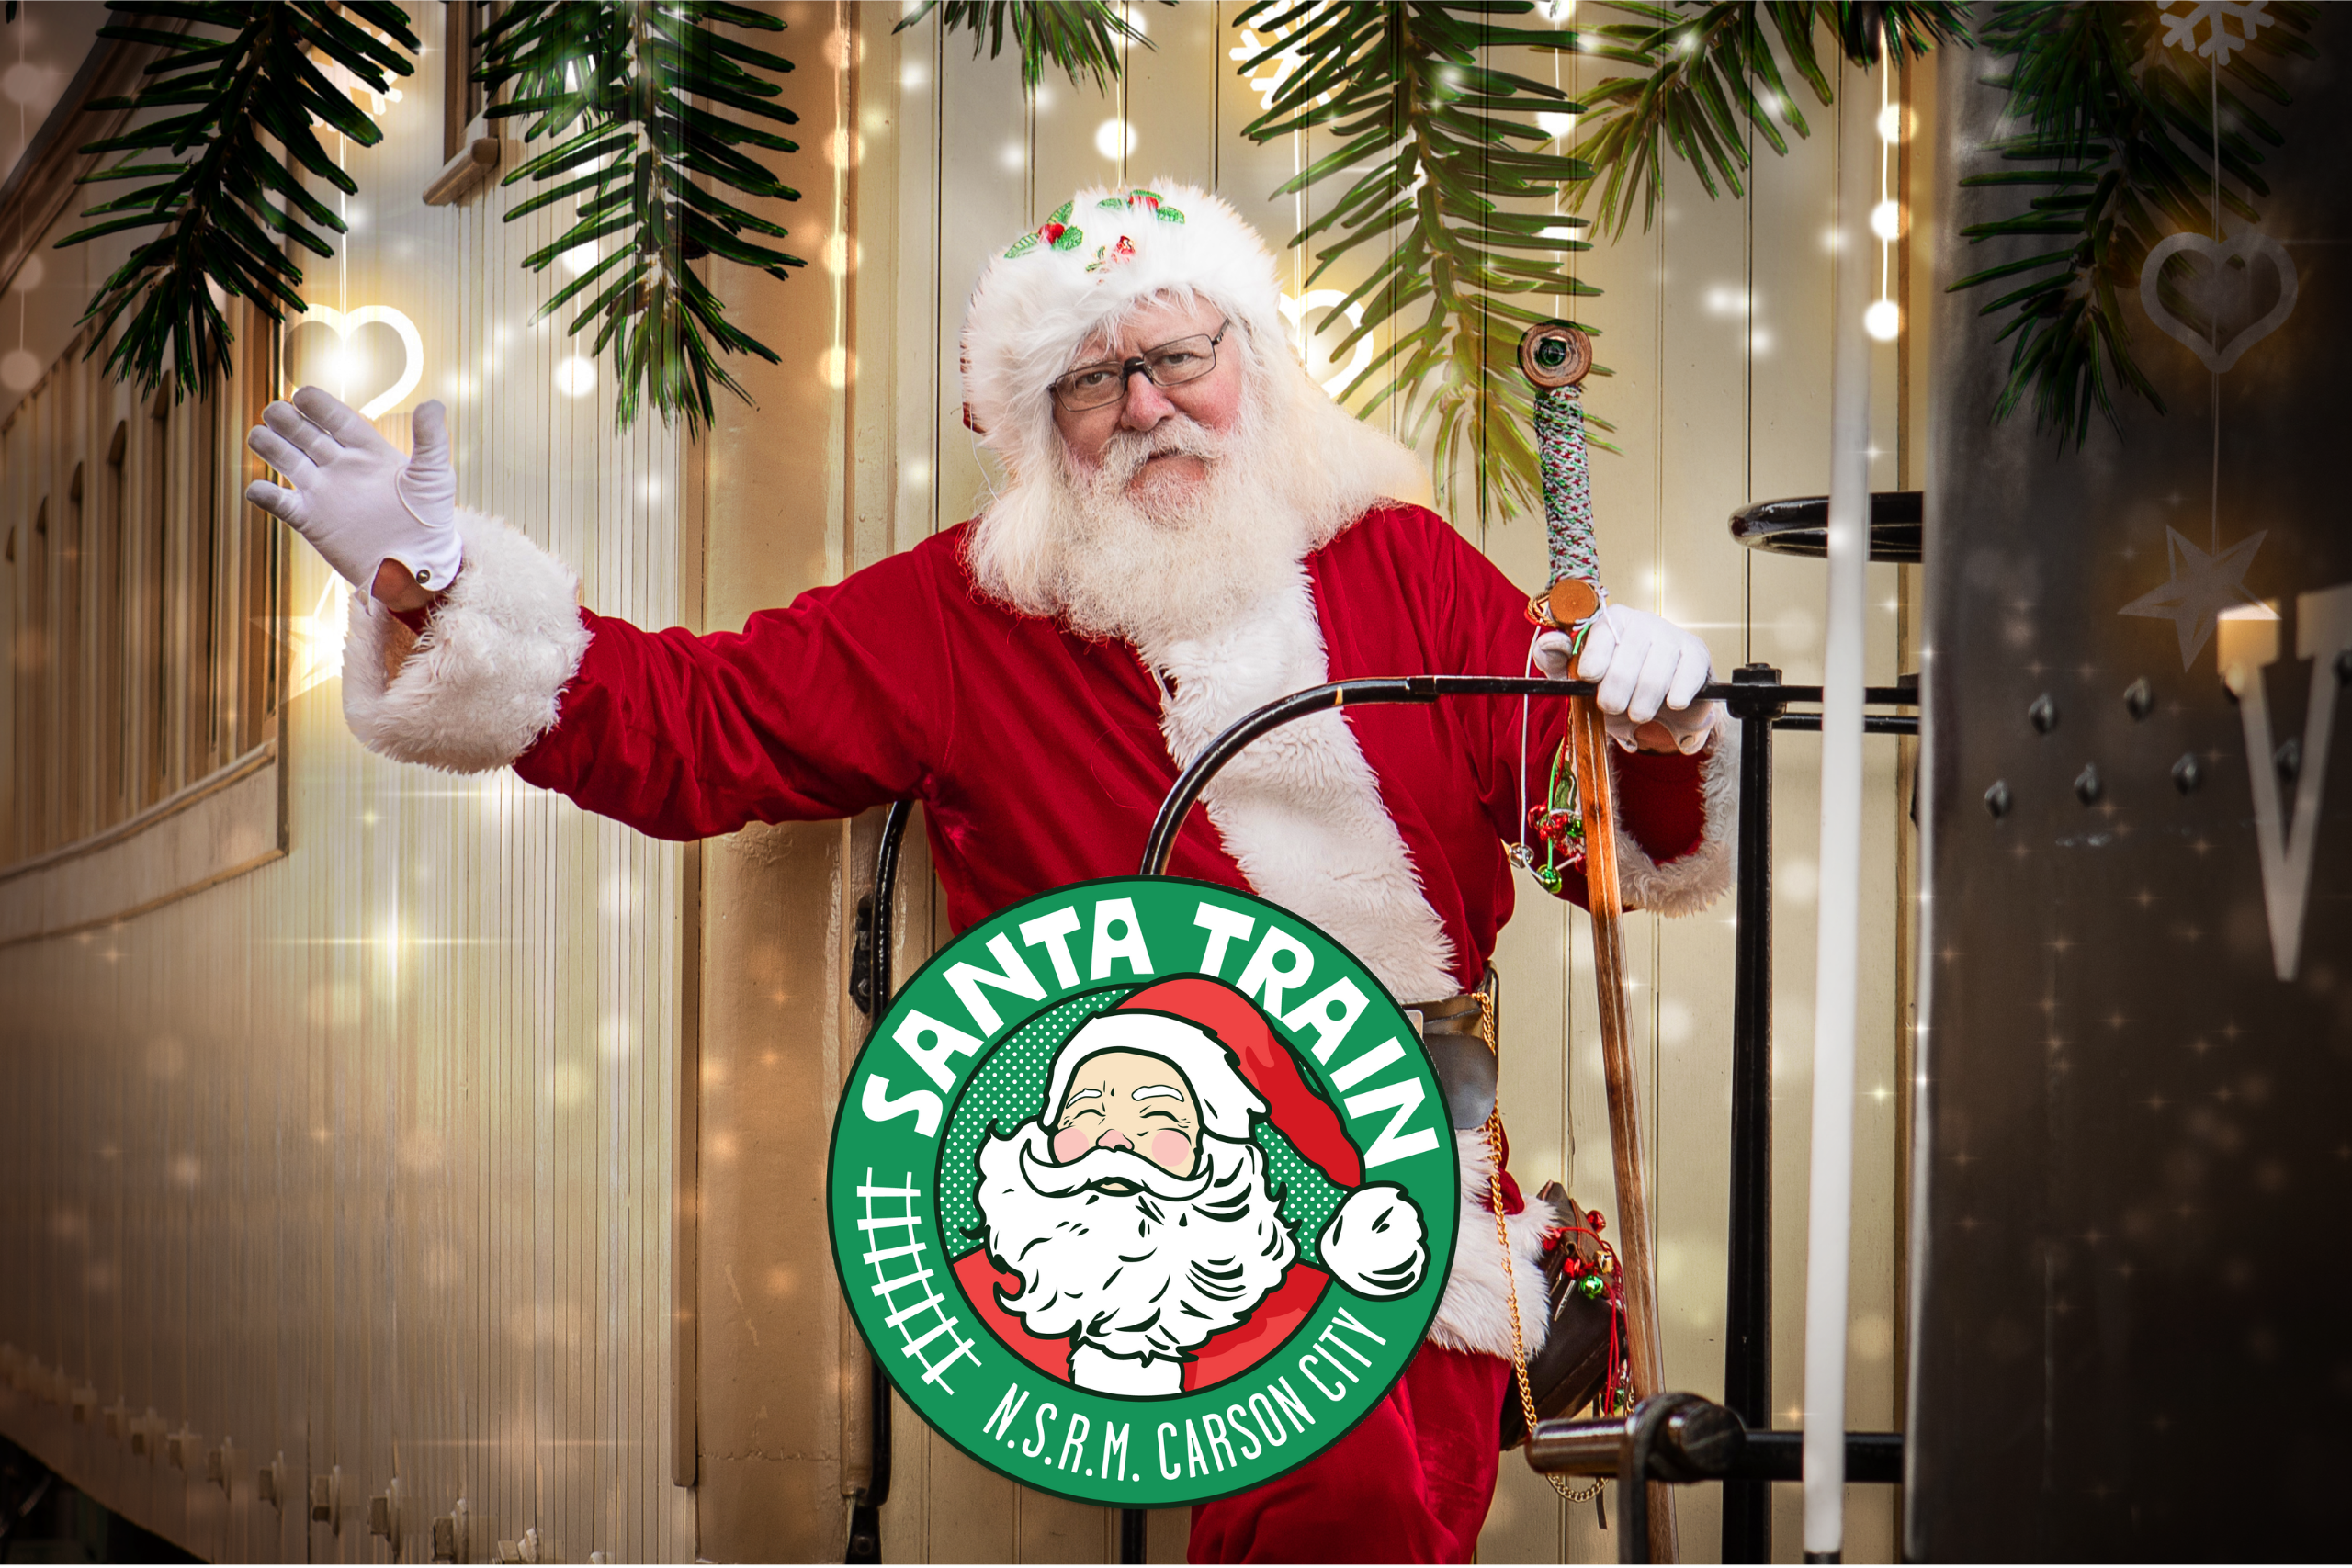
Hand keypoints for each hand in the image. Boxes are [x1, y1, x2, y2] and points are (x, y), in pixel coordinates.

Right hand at [245, 388, 460, 602]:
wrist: (418, 567)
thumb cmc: (431, 520)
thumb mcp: (435, 477)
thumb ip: (431, 440)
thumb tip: (433, 404)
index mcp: (368, 450)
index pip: (338, 419)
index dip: (319, 406)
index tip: (302, 395)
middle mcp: (340, 466)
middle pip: (305, 434)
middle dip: (287, 421)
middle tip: (274, 412)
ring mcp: (323, 492)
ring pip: (288, 461)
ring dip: (270, 447)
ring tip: (258, 436)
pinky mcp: (311, 520)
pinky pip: (281, 503)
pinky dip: (265, 495)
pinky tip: (258, 489)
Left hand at [1535, 605, 1717, 753]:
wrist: (1659, 697)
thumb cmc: (1614, 682)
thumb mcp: (1576, 673)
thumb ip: (1555, 658)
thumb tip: (1550, 642)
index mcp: (1612, 621)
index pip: (1602, 635)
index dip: (1594, 661)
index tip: (1589, 678)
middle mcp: (1643, 622)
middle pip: (1626, 664)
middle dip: (1615, 695)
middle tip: (1612, 707)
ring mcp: (1672, 636)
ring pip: (1654, 678)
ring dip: (1642, 705)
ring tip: (1637, 712)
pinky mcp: (1696, 653)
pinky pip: (1686, 678)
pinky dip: (1676, 697)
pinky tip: (1671, 703)